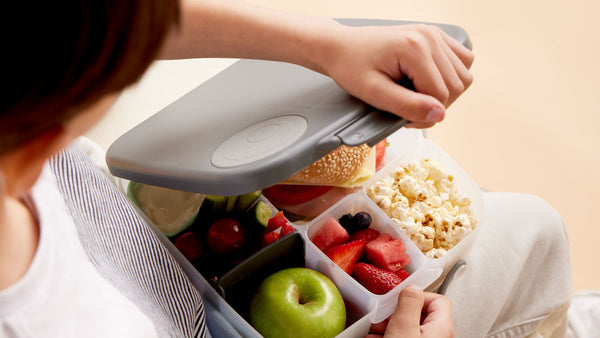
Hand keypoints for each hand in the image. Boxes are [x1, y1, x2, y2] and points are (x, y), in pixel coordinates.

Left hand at [323, 24, 473, 127]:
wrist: (341, 47)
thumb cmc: (351, 67)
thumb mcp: (373, 93)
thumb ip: (406, 106)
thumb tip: (439, 115)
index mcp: (415, 48)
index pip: (441, 95)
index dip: (424, 115)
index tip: (403, 118)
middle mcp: (429, 37)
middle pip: (456, 86)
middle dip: (434, 105)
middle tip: (407, 109)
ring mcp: (434, 34)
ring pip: (463, 76)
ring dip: (444, 93)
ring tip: (416, 95)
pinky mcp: (435, 36)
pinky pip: (462, 61)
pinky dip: (449, 77)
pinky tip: (426, 82)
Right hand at [366, 286, 453, 336]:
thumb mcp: (404, 327)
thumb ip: (410, 303)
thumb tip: (413, 288)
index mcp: (441, 327)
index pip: (438, 299)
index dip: (418, 295)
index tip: (400, 298)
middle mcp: (436, 336)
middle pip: (420, 313)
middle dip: (396, 312)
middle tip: (383, 316)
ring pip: (408, 327)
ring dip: (388, 324)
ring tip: (375, 329)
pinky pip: (401, 337)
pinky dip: (387, 335)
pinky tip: (374, 337)